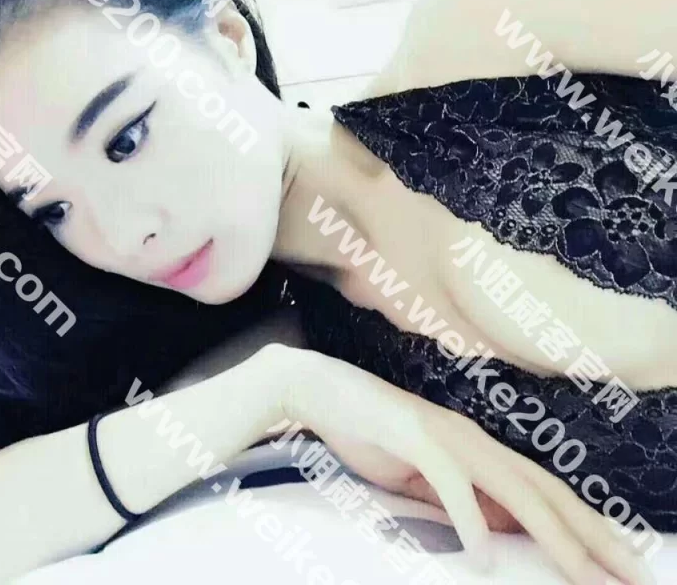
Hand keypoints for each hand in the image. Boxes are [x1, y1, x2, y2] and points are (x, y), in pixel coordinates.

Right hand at [278, 346, 654, 584]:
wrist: (321, 390)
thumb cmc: (369, 431)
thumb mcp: (423, 477)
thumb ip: (462, 499)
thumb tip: (503, 530)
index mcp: (478, 447)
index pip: (546, 491)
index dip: (587, 527)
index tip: (618, 563)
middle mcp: (475, 438)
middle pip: (547, 491)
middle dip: (593, 536)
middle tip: (634, 576)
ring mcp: (448, 435)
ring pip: (515, 488)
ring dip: (554, 534)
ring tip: (586, 575)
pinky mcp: (416, 436)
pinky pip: (451, 482)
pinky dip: (469, 520)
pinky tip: (482, 557)